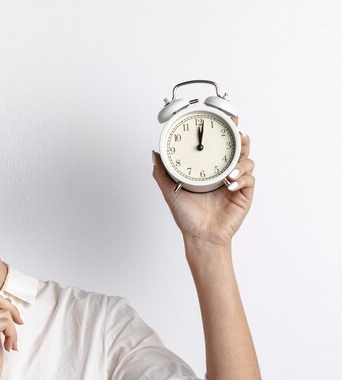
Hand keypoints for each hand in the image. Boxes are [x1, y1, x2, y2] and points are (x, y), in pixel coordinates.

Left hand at [152, 117, 253, 247]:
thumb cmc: (188, 217)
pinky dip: (242, 178)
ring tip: (229, 170)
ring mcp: (236, 184)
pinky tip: (231, 183)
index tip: (227, 117)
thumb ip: (162, 173)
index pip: (221, 146)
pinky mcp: (244, 195)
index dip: (226, 131)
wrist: (200, 237)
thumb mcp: (170, 191)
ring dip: (241, 161)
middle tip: (238, 132)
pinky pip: (250, 180)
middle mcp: (225, 174)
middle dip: (241, 138)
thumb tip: (155, 153)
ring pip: (247, 162)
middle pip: (239, 149)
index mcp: (210, 170)